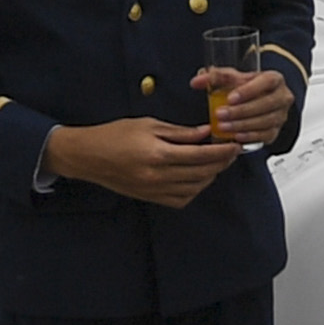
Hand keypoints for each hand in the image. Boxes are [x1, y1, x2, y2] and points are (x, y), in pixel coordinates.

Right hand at [45, 116, 242, 207]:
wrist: (89, 157)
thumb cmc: (116, 135)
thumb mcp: (148, 124)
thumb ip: (179, 132)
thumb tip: (206, 133)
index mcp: (158, 154)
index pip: (200, 156)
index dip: (221, 152)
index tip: (234, 145)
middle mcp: (158, 176)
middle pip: (201, 173)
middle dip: (220, 163)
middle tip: (231, 152)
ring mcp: (155, 190)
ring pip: (194, 188)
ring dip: (210, 176)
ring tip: (217, 163)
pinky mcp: (151, 198)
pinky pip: (181, 199)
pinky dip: (195, 190)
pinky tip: (198, 177)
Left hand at [194, 66, 291, 147]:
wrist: (260, 101)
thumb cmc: (247, 87)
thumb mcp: (233, 78)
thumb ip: (216, 77)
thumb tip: (197, 81)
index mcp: (274, 79)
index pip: (266, 82)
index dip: (249, 90)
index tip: (230, 98)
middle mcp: (282, 97)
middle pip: (266, 104)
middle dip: (241, 111)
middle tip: (220, 114)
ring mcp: (280, 116)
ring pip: (265, 121)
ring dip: (242, 125)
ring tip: (223, 126)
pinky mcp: (276, 131)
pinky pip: (265, 136)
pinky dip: (250, 137)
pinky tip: (236, 137)